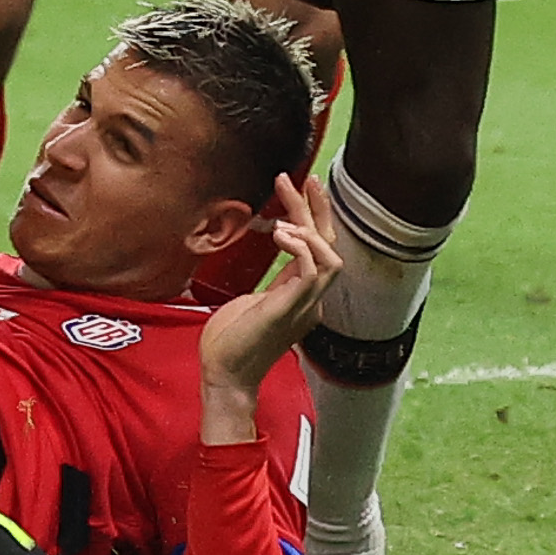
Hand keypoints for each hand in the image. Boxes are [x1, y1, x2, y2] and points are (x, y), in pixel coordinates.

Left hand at [202, 174, 342, 422]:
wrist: (224, 376)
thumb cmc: (230, 342)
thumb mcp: (251, 303)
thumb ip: (268, 284)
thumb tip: (267, 264)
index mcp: (301, 296)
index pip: (319, 249)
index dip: (314, 217)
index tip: (301, 187)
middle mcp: (310, 300)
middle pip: (329, 246)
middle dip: (318, 210)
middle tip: (303, 178)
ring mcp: (305, 306)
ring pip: (331, 258)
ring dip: (311, 228)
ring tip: (284, 216)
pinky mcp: (292, 310)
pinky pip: (314, 272)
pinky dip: (302, 248)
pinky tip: (281, 235)